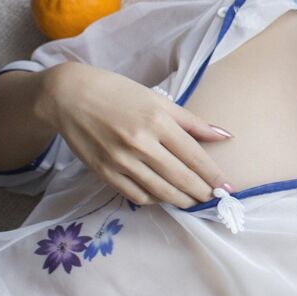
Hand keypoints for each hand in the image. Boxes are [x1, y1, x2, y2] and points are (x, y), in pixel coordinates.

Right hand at [36, 61, 232, 206]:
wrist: (69, 96)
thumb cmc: (118, 93)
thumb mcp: (158, 100)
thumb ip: (192, 121)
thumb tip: (225, 135)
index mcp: (158, 121)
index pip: (194, 156)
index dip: (213, 175)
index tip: (227, 188)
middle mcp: (141, 143)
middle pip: (180, 177)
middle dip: (201, 193)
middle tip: (214, 200)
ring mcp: (120, 160)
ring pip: (160, 191)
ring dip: (181, 200)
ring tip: (193, 202)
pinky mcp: (104, 172)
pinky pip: (135, 195)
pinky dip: (154, 199)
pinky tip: (164, 197)